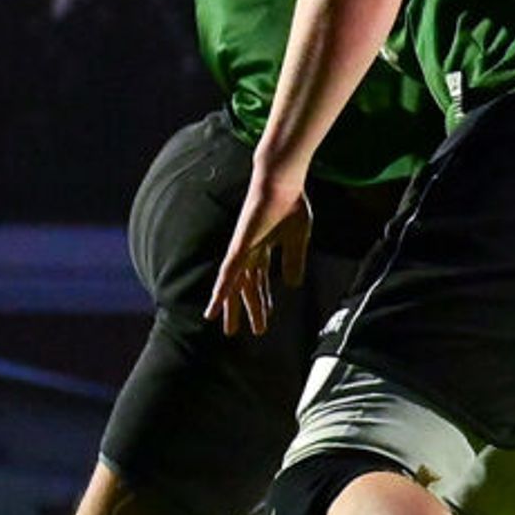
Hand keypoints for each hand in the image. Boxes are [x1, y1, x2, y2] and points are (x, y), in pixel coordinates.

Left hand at [207, 168, 311, 336]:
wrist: (282, 182)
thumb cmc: (291, 202)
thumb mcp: (299, 238)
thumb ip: (294, 260)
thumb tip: (292, 285)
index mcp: (263, 248)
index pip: (259, 280)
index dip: (261, 301)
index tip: (263, 321)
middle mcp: (248, 251)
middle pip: (244, 286)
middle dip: (244, 309)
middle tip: (241, 332)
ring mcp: (241, 249)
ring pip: (233, 285)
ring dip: (230, 307)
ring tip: (228, 329)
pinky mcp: (239, 246)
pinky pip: (228, 273)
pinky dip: (221, 290)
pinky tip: (216, 305)